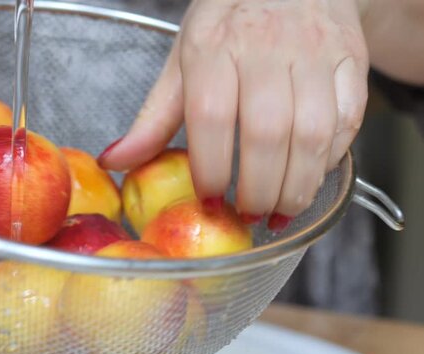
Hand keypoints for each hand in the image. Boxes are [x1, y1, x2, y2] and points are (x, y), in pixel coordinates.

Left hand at [97, 0, 369, 231]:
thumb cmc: (229, 24)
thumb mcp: (183, 60)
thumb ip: (154, 117)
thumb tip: (115, 162)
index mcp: (214, 46)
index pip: (211, 116)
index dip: (211, 168)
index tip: (210, 200)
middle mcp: (267, 47)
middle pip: (267, 133)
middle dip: (258, 189)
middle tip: (248, 215)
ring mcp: (315, 52)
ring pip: (314, 133)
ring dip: (298, 185)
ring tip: (279, 210)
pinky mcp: (351, 60)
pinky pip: (349, 120)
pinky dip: (330, 159)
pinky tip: (309, 176)